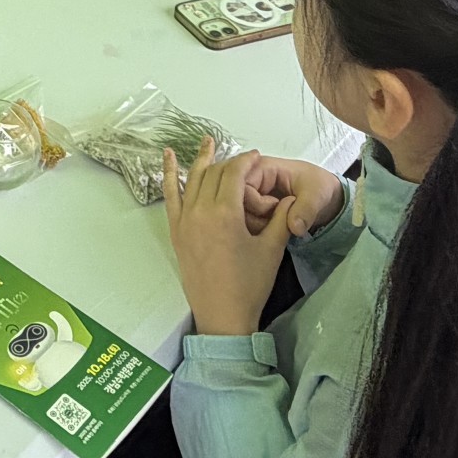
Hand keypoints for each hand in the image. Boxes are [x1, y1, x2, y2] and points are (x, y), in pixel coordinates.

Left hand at [161, 141, 293, 336]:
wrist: (223, 316)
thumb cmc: (249, 286)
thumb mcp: (272, 249)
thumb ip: (281, 218)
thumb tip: (289, 198)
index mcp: (225, 214)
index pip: (235, 173)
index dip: (247, 161)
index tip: (256, 157)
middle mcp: (201, 212)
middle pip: (214, 174)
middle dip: (230, 162)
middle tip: (243, 159)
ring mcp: (185, 222)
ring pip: (193, 180)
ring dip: (201, 159)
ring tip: (207, 141)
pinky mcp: (177, 232)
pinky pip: (171, 196)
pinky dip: (169, 175)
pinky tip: (168, 159)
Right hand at [239, 155, 343, 239]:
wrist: (324, 198)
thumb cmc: (318, 187)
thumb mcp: (317, 195)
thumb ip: (306, 209)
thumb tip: (294, 227)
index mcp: (262, 168)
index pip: (241, 186)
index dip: (255, 203)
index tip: (275, 210)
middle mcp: (250, 180)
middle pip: (233, 201)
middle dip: (252, 217)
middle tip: (273, 222)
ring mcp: (249, 195)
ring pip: (236, 214)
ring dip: (253, 225)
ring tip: (273, 226)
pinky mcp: (251, 209)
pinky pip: (242, 220)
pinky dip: (254, 229)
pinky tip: (269, 230)